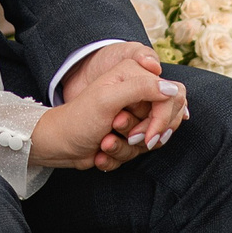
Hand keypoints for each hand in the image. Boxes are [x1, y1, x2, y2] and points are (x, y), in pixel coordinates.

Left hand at [32, 49, 187, 171]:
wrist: (58, 143)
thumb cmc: (79, 117)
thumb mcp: (108, 99)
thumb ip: (141, 88)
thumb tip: (172, 88)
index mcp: (134, 76)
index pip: (172, 96)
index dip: (163, 119)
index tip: (149, 136)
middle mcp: (137, 94)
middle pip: (165, 121)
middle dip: (141, 135)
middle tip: (116, 132)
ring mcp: (133, 117)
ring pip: (150, 141)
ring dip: (124, 147)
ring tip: (102, 142)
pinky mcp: (127, 137)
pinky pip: (136, 153)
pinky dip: (116, 157)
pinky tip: (99, 153)